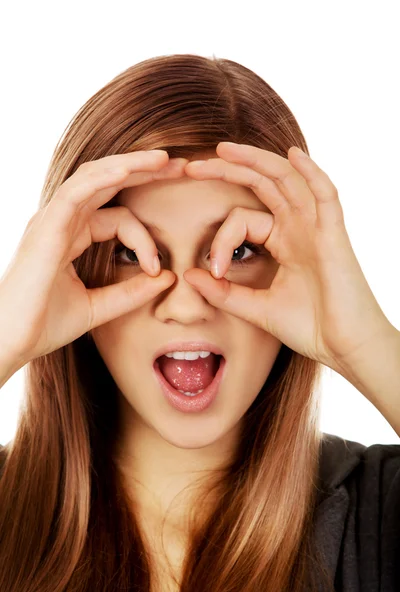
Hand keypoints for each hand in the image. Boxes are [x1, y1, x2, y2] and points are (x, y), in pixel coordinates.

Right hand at [0, 150, 185, 367]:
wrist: (9, 342)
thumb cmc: (43, 324)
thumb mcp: (98, 307)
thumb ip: (131, 293)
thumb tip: (168, 278)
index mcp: (71, 235)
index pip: (117, 216)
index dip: (144, 237)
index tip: (158, 268)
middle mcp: (62, 221)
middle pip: (108, 182)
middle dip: (144, 172)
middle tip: (180, 165)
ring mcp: (52, 220)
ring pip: (94, 177)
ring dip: (131, 165)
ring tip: (164, 158)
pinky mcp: (46, 227)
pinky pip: (76, 192)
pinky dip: (103, 177)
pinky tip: (130, 170)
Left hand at [183, 142, 389, 372]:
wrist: (344, 348)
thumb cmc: (309, 328)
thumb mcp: (256, 308)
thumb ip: (224, 292)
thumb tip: (188, 275)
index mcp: (282, 241)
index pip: (242, 219)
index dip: (220, 239)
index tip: (210, 271)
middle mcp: (298, 227)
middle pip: (262, 184)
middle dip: (227, 170)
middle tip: (192, 165)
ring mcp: (316, 228)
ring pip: (287, 180)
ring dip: (256, 161)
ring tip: (223, 149)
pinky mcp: (334, 235)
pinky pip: (326, 195)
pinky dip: (312, 172)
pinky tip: (292, 154)